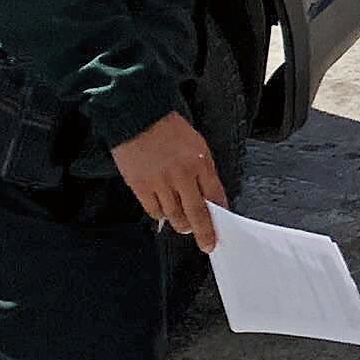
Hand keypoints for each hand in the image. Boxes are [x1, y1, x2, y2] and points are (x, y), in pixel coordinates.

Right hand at [113, 112, 225, 250]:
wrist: (138, 116)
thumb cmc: (168, 128)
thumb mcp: (197, 145)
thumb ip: (204, 170)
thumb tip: (209, 195)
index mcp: (200, 163)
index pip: (215, 197)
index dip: (219, 215)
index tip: (221, 227)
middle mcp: (182, 175)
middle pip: (196, 213)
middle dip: (204, 232)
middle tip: (206, 243)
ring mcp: (160, 182)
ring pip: (174, 216)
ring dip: (181, 225)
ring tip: (184, 226)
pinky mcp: (140, 186)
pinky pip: (154, 210)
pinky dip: (160, 215)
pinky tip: (164, 213)